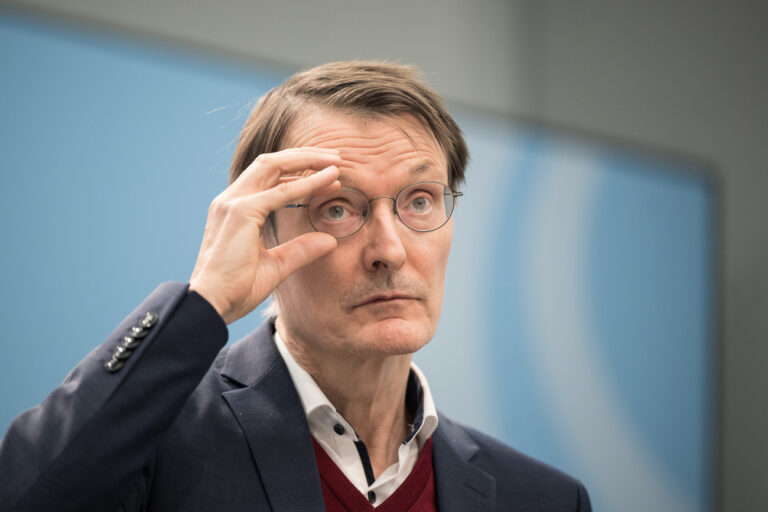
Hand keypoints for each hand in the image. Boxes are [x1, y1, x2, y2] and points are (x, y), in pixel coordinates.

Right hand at [189, 148, 341, 323]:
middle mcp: (230, 200)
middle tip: (336, 156)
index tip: (328, 174)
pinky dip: (306, 183)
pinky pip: (280, 192)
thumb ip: (300, 250)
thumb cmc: (236, 289)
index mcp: (235, 210)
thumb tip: (329, 241)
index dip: (298, 172)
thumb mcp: (275, 266)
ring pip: (273, 165)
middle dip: (304, 156)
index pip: (267, 177)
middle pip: (270, 163)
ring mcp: (233, 204)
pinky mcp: (240, 213)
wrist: (211, 306)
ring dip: (306, 160)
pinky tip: (328, 181)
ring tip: (335, 161)